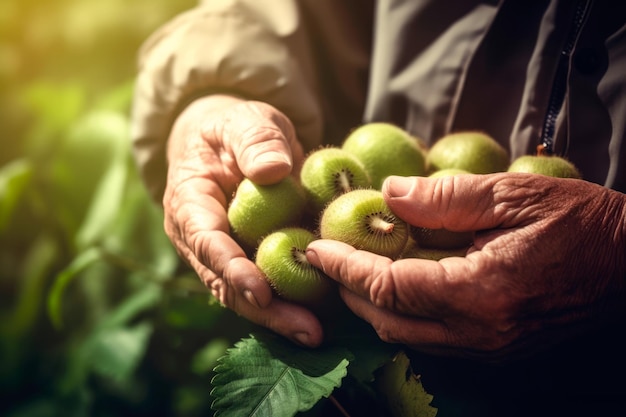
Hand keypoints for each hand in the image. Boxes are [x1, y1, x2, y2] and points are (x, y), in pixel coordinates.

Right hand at [163, 94, 322, 346]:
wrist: (229, 141)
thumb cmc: (234, 127)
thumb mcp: (244, 119)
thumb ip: (255, 139)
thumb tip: (274, 171)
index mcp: (189, 203)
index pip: (206, 242)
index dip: (233, 270)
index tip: (262, 293)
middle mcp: (200, 239)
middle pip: (226, 283)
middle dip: (265, 311)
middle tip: (306, 330)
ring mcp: (223, 254)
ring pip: (245, 295)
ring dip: (279, 317)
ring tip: (316, 334)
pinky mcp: (247, 259)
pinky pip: (266, 284)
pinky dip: (291, 301)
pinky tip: (323, 315)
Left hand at [306, 173, 625, 360]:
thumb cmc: (582, 222)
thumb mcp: (514, 194)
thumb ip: (447, 197)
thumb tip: (388, 194)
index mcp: (481, 293)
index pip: (389, 287)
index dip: (346, 267)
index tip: (315, 248)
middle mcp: (479, 333)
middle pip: (389, 321)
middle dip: (351, 290)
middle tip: (330, 256)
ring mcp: (489, 348)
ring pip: (408, 336)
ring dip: (374, 305)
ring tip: (357, 268)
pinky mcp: (497, 348)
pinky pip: (433, 339)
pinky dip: (404, 314)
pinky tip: (400, 285)